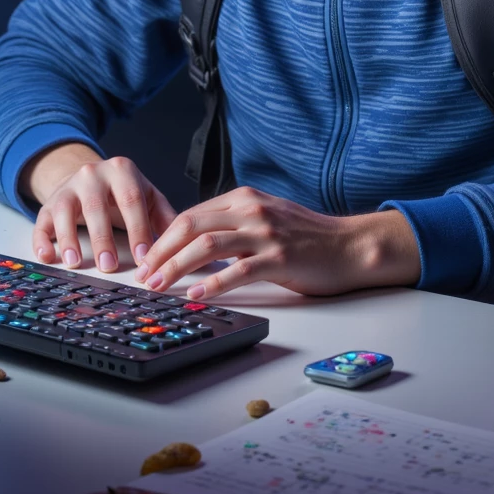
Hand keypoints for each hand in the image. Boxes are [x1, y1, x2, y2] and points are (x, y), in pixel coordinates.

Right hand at [25, 145, 177, 272]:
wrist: (89, 177)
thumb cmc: (122, 193)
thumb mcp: (146, 196)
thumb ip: (164, 216)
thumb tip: (186, 242)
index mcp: (122, 170)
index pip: (131, 199)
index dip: (138, 229)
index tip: (144, 258)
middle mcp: (92, 174)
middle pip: (96, 205)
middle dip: (102, 238)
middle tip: (109, 266)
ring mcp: (67, 188)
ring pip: (65, 211)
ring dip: (69, 239)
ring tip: (76, 264)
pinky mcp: (48, 204)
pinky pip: (41, 221)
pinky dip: (42, 240)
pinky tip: (48, 257)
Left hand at [133, 186, 420, 299]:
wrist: (349, 245)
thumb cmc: (307, 237)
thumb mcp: (265, 217)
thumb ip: (233, 224)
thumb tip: (194, 244)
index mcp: (243, 198)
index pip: (190, 215)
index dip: (162, 238)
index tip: (146, 259)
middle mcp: (251, 210)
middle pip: (191, 226)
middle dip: (161, 252)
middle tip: (143, 275)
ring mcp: (265, 233)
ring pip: (207, 246)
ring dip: (177, 267)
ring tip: (160, 285)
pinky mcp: (279, 258)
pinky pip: (238, 271)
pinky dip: (213, 283)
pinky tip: (198, 294)